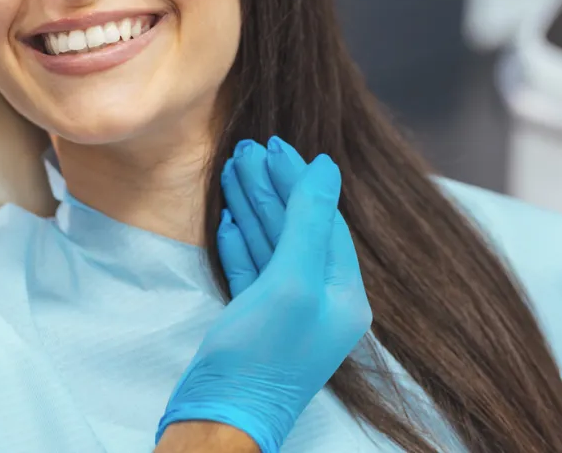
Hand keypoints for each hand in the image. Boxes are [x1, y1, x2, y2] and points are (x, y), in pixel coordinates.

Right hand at [157, 137, 371, 452]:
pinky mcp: (254, 323)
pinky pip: (252, 270)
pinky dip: (240, 240)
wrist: (220, 416)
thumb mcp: (291, 281)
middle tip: (248, 148)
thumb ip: (307, 222)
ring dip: (253, 206)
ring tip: (233, 167)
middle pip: (296, 228)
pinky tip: (228, 217)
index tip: (277, 145)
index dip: (300, 180)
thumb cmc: (259, 355)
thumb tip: (326, 168)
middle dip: (272, 187)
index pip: (324, 221)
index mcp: (342, 294)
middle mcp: (319, 302)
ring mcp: (286, 314)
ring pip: (272, 245)